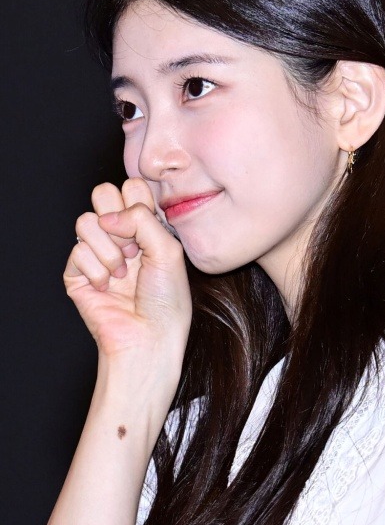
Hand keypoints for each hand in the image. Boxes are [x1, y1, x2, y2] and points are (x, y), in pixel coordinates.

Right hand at [64, 178, 191, 366]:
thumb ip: (142, 218)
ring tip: (123, 272)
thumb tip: (107, 216)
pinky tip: (108, 287)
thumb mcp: (169, 250)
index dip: (137, 201)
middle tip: (133, 246)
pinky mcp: (77, 273)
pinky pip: (77, 251)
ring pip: (86, 220)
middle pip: (102, 193)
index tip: (149, 230)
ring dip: (109, 249)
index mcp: (144, 226)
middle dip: (118, 217)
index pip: (131, 187)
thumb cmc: (166, 299)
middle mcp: (120, 235)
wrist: (149, 337)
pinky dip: (97, 270)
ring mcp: (96, 252)